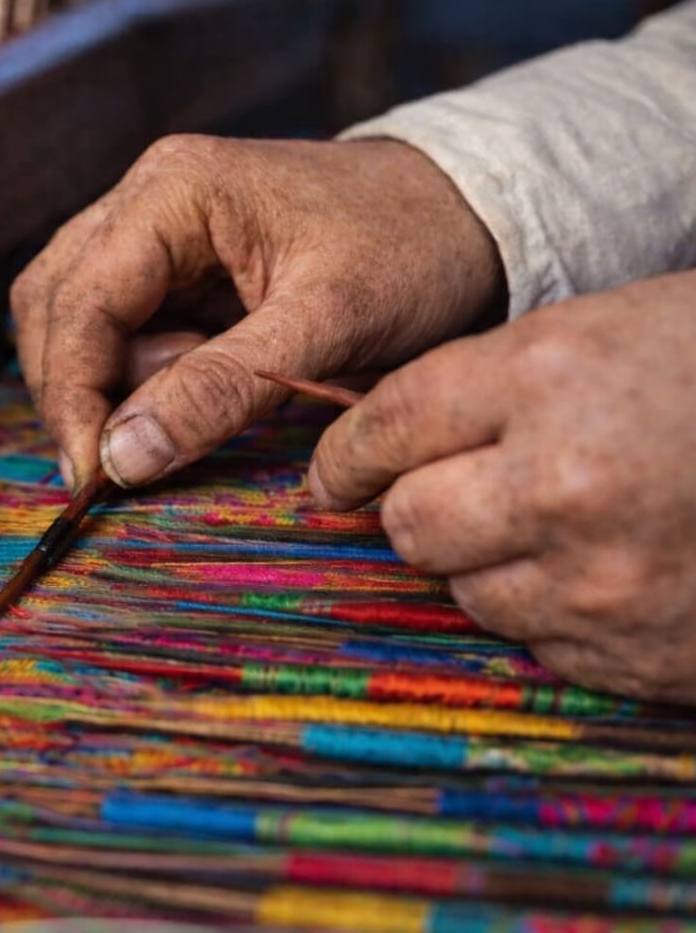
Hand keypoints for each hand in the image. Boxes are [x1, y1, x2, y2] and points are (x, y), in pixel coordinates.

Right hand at [11, 135, 502, 491]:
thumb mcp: (325, 325)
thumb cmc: (413, 250)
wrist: (474, 211)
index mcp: (174, 191)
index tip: (91, 476)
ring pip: (74, 317)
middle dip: (77, 391)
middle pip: (54, 304)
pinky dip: (137, 376)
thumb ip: (219, 389)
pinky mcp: (174, 263)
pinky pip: (119, 327)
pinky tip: (193, 393)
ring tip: (188, 409)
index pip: (80, 302)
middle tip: (118, 464)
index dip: (72, 395)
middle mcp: (147, 197)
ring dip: (106, 383)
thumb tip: (120, 458)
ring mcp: (155, 226)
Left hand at [309, 271, 695, 702]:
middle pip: (410, 527)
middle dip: (419, 509)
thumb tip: (369, 451)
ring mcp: (609, 582)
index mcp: (550, 378)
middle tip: (458, 490)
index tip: (336, 471)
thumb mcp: (604, 329)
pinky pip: (544, 645)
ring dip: (493, 564)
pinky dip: (560, 613)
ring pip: (470, 594)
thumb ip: (485, 386)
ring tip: (567, 521)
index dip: (345, 454)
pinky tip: (619, 566)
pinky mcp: (648, 655)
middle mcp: (565, 484)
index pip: (385, 429)